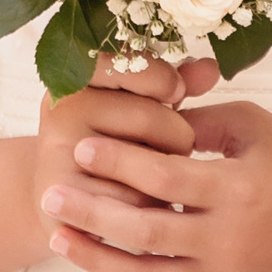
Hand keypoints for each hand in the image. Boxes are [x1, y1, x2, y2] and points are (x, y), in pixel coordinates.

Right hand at [29, 55, 217, 237]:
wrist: (61, 198)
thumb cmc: (111, 142)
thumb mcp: (137, 105)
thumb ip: (171, 83)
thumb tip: (211, 68)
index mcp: (77, 76)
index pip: (129, 64)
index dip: (163, 78)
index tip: (176, 91)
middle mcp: (61, 111)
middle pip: (149, 118)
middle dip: (178, 135)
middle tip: (177, 144)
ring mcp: (60, 157)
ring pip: (146, 167)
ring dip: (169, 176)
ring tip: (161, 175)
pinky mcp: (69, 201)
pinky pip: (136, 205)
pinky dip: (153, 207)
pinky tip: (147, 202)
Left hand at [42, 98, 271, 271]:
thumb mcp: (252, 126)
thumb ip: (197, 120)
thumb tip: (142, 111)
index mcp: (236, 189)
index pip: (164, 176)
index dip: (119, 162)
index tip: (81, 148)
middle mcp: (231, 240)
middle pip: (146, 230)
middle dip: (91, 213)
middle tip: (50, 195)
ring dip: (97, 261)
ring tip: (58, 239)